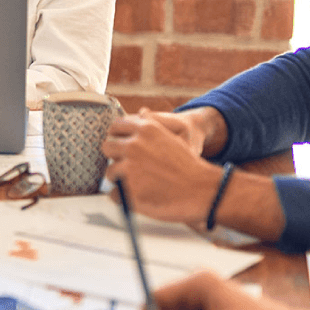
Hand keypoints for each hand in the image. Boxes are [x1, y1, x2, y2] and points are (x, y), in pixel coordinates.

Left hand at [100, 111, 221, 224]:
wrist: (202, 190)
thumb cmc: (188, 167)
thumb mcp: (173, 137)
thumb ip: (153, 126)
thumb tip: (141, 111)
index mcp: (145, 129)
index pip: (116, 126)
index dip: (118, 137)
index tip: (121, 145)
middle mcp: (134, 146)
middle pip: (107, 147)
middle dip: (116, 157)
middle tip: (128, 166)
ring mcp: (129, 168)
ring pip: (109, 172)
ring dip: (119, 178)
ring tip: (138, 184)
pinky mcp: (128, 190)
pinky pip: (114, 194)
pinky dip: (123, 197)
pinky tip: (138, 197)